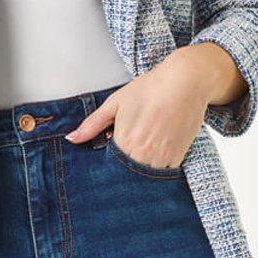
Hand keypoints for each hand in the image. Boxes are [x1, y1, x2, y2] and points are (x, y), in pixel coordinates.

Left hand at [63, 46, 233, 164]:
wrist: (186, 81)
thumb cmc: (149, 89)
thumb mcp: (115, 103)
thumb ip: (92, 124)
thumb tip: (72, 139)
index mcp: (123, 141)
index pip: (109, 167)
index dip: (107, 166)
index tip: (107, 161)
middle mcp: (142, 154)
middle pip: (127, 175)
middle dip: (123, 172)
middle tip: (125, 160)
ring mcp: (161, 158)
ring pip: (145, 176)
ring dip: (140, 172)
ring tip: (141, 155)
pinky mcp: (178, 157)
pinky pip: (164, 173)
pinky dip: (157, 169)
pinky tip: (155, 156)